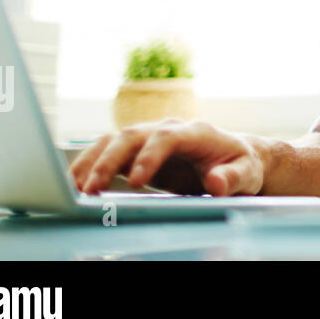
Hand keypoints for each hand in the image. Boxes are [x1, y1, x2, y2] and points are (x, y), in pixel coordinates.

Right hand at [70, 118, 264, 196]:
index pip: (167, 137)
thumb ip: (232, 178)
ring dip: (91, 162)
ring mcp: (149, 138)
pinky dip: (88, 166)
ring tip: (73, 189)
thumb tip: (216, 183)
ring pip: (112, 140)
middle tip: (92, 189)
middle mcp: (167, 129)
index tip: (135, 182)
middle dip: (109, 160)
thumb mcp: (246, 174)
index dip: (149, 156)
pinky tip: (72, 184)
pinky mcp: (136, 152)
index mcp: (195, 132)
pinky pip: (106, 152)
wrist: (232, 158)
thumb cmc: (240, 165)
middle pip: (132, 135)